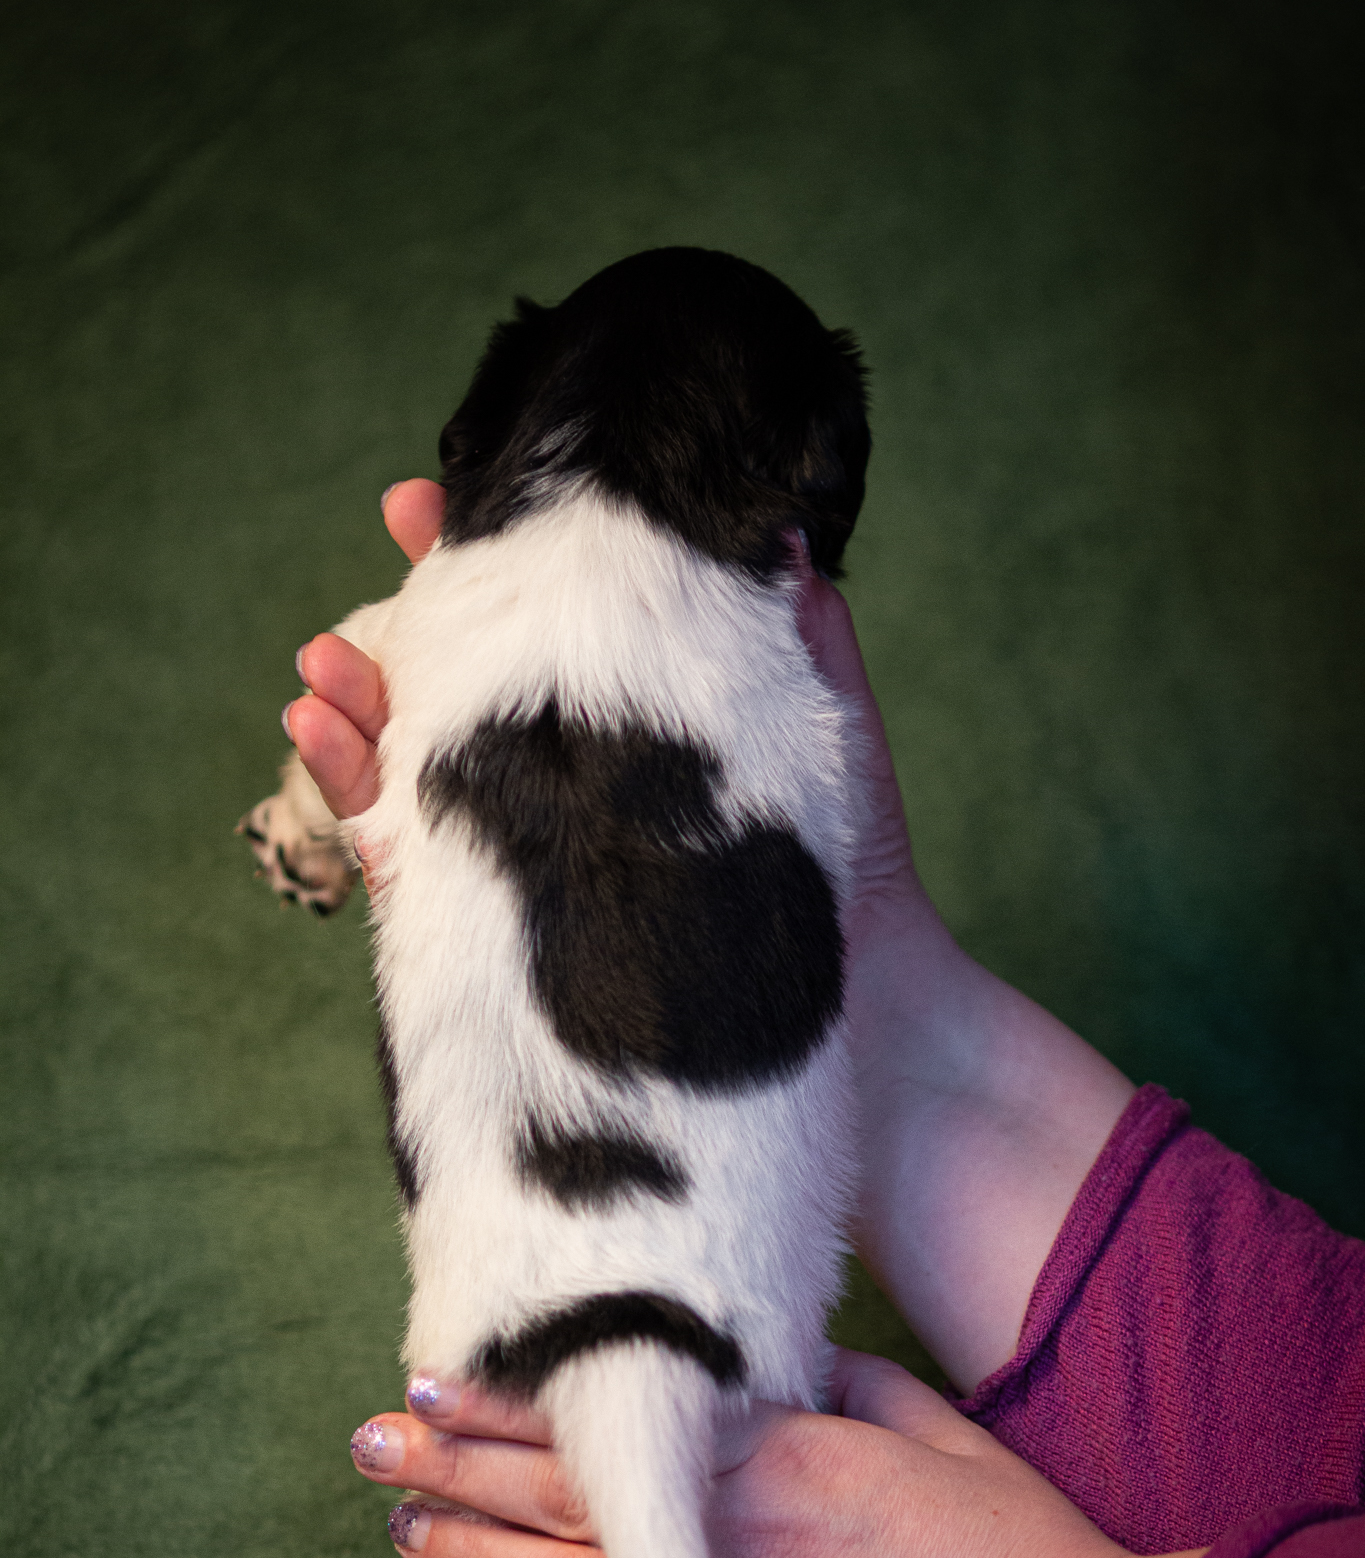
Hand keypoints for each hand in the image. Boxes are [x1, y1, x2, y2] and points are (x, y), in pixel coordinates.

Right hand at [291, 486, 1130, 1392]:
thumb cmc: (861, 893)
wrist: (876, 1047)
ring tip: (318, 671)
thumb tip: (774, 522)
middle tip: (371, 569)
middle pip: (463, 712)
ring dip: (360, 721)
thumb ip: (797, 635)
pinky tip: (330, 748)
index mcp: (631, 757)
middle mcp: (574, 815)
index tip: (442, 510)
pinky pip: (417, 876)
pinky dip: (365, 811)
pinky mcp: (507, 954)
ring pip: (420, 788)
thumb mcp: (833, 740)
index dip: (492, 588)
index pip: (544, 659)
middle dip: (405, 643)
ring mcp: (537, 880)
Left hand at [351, 1349, 1199, 1557]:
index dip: (516, 1402)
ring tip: (400, 1527)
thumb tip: (784, 1367)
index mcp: (779, 1457)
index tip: (437, 1377)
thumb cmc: (1020, 1548)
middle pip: (566, 1501)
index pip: (615, 1420)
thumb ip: (848, 1386)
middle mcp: (734, 1542)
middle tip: (375, 1442)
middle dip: (457, 1468)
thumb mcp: (939, 1431)